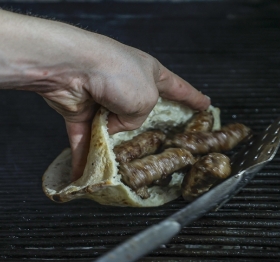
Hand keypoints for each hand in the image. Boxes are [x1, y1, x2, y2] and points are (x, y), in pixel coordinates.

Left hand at [0, 0, 210, 179]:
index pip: (177, 88)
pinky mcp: (78, 111)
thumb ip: (140, 118)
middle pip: (140, 113)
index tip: (206, 106)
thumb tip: (119, 127)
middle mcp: (126, 85)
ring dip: (111, 148)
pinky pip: (83, 139)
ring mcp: (101, 99)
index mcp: (150, 73)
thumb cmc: (117, 75)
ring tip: (118, 169)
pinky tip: (85, 176)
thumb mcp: (147, 99)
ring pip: (110, 130)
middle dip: (143, 132)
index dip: (192, 98)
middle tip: (152, 150)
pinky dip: (83, 157)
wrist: (73, 68)